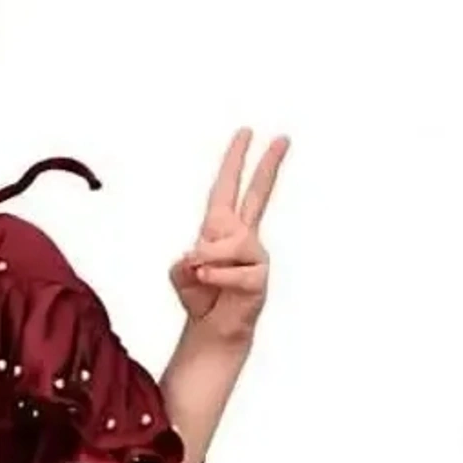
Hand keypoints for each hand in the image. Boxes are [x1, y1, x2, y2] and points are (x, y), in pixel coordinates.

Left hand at [170, 128, 288, 342]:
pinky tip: (213, 286)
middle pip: (258, 194)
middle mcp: (242, 236)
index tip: (246, 133)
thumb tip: (199, 254)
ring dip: (210, 260)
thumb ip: (183, 262)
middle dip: (267, 165)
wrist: (212, 330)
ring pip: (230, 242)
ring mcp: (254, 255)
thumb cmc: (201, 296)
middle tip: (282, 138)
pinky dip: (216, 278)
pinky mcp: (259, 277)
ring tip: (203, 276)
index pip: (227, 187)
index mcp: (221, 227)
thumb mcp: (180, 275)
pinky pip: (233, 271)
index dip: (235, 160)